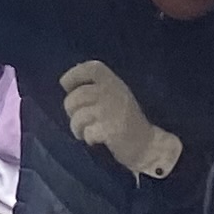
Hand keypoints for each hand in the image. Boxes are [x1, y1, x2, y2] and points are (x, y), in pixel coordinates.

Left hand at [57, 61, 183, 181]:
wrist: (148, 145)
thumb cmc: (126, 121)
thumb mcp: (115, 96)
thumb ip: (97, 87)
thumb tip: (66, 82)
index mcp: (114, 83)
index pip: (92, 69)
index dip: (74, 74)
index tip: (66, 85)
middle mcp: (114, 93)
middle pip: (77, 96)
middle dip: (70, 110)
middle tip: (77, 119)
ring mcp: (113, 112)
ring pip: (79, 116)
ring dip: (76, 127)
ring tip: (83, 132)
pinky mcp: (113, 130)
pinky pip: (88, 132)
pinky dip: (88, 138)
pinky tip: (95, 140)